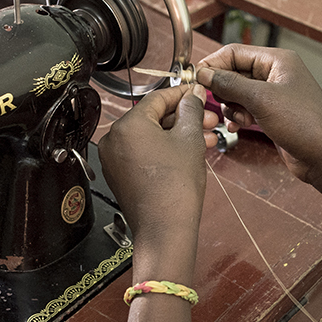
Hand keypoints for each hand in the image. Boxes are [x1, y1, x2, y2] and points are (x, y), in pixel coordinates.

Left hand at [98, 85, 215, 249]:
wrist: (165, 229)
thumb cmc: (175, 187)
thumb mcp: (190, 139)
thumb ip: (191, 110)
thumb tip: (191, 94)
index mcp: (127, 125)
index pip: (157, 98)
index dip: (182, 94)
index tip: (196, 93)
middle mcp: (114, 140)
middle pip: (153, 118)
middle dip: (184, 118)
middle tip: (208, 120)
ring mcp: (114, 159)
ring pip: (150, 137)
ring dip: (177, 135)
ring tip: (204, 139)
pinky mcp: (120, 175)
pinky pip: (143, 153)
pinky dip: (164, 150)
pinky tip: (187, 152)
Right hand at [196, 44, 321, 186]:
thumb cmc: (306, 124)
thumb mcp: (262, 99)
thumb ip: (230, 83)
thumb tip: (204, 73)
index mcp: (277, 60)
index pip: (235, 52)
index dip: (213, 64)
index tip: (196, 78)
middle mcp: (275, 74)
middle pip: (234, 72)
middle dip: (223, 89)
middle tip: (219, 103)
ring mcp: (274, 95)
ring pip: (236, 93)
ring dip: (230, 106)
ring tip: (240, 118)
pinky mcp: (272, 113)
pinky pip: (244, 108)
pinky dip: (238, 116)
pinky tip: (240, 126)